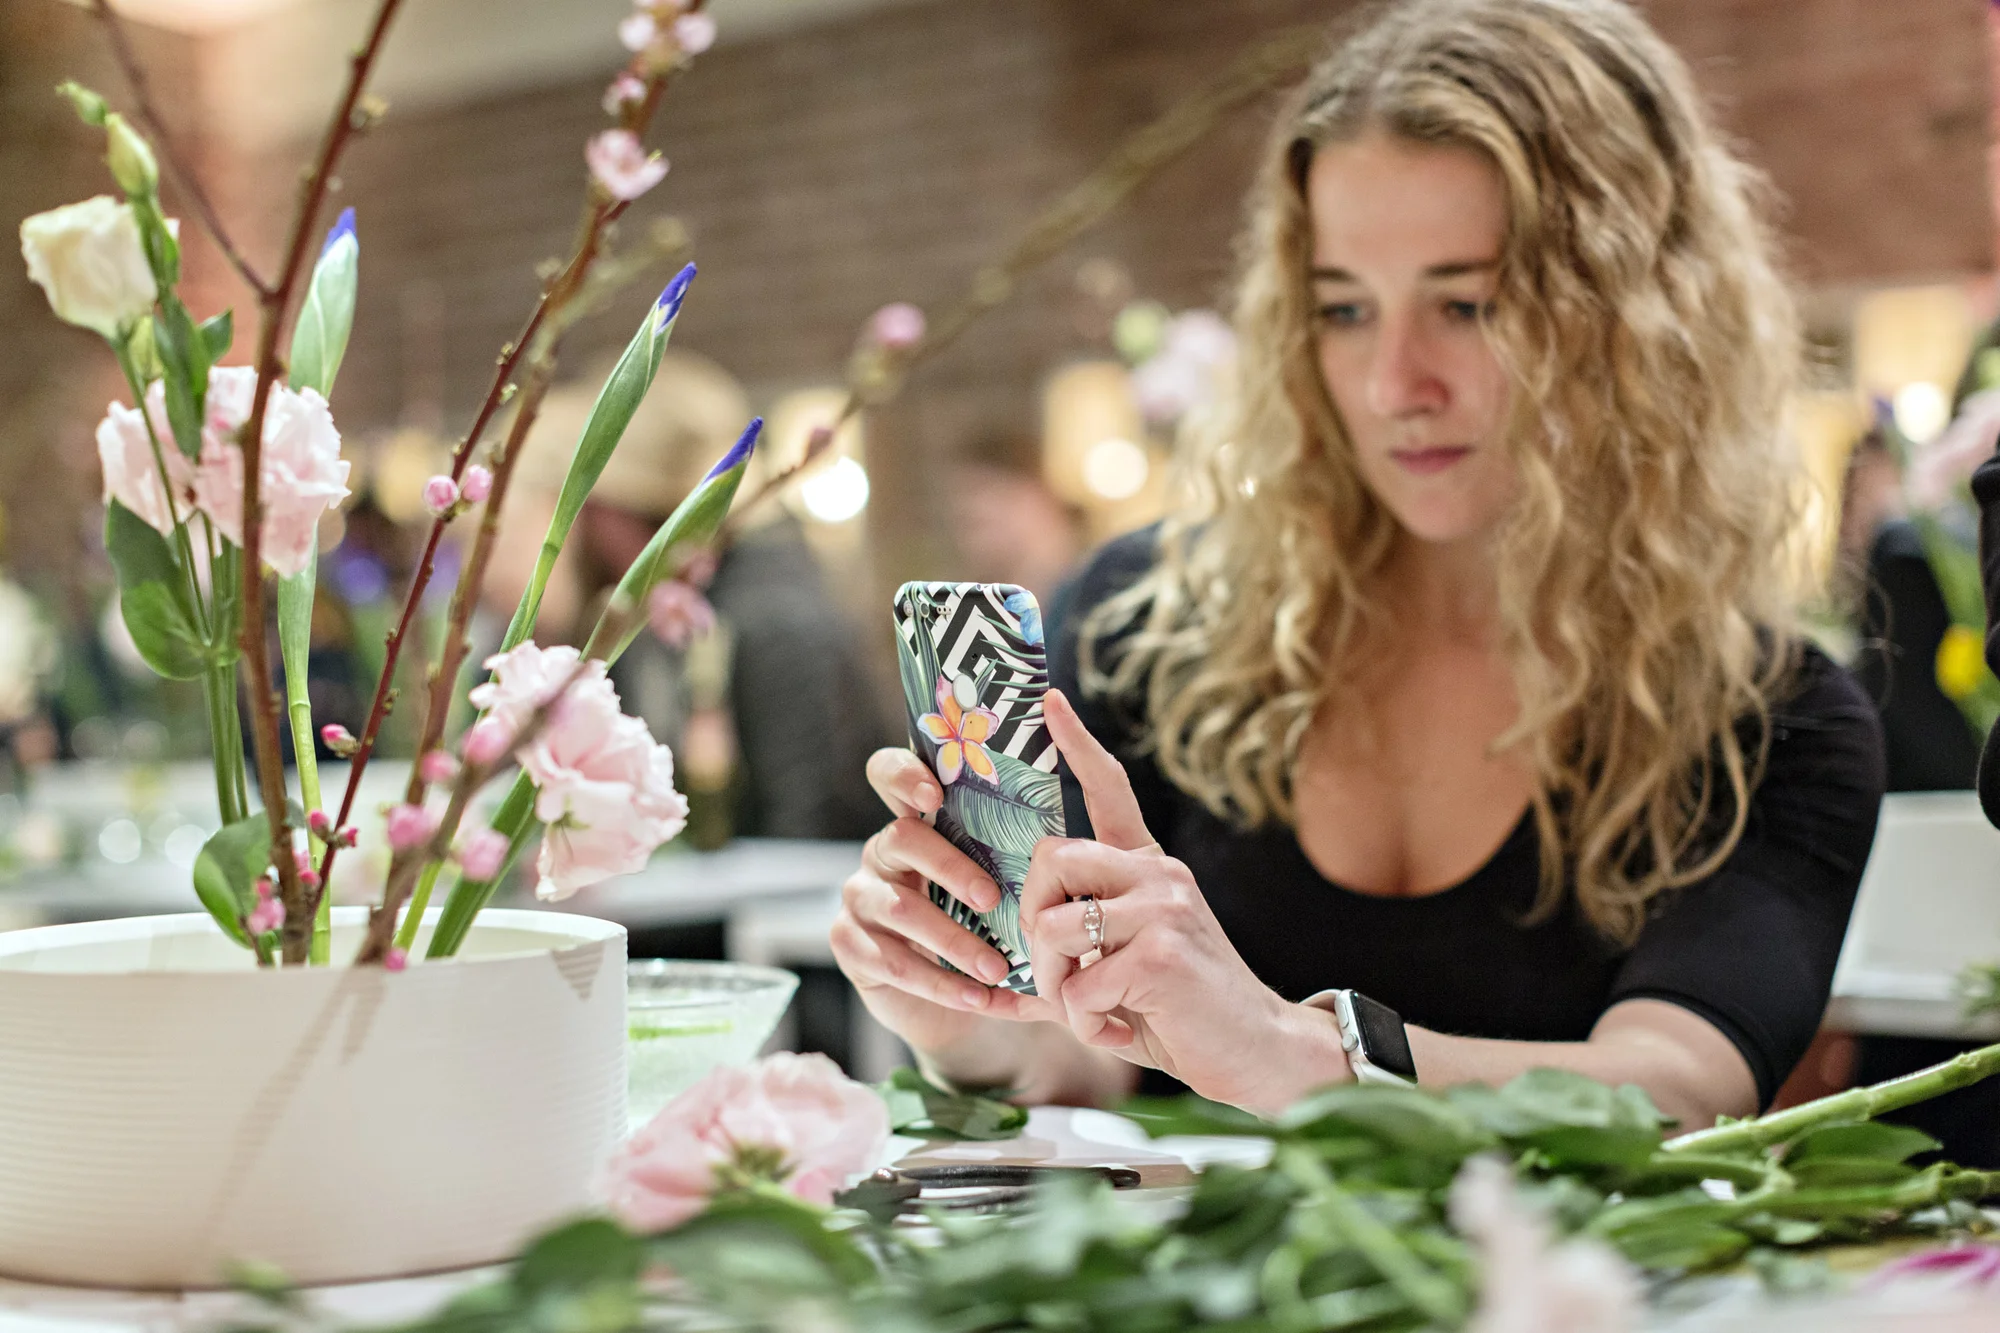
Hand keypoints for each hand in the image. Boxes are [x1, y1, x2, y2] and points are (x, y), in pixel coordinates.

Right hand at [829, 746, 1050, 1057]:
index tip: (934, 796)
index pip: (889, 773)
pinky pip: (893, 962)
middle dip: (950, 867)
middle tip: (992, 899)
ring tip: (997, 968)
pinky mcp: (849, 944)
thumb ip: (1025, 856)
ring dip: (954, 941)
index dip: (904, 776)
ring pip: (900, 909)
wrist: (966, 1007)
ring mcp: (860, 896)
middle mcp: (882, 852)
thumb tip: (1074, 830)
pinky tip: (980, 999)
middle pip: (902, 838)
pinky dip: (943, 985)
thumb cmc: (997, 931)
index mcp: (919, 822)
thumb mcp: (1014, 891)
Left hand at [1019, 690, 1350, 1113]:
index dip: (1077, 745)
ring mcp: (1162, 909)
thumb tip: (989, 990)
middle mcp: (1159, 875)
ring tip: (1091, 1009)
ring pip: (1052, 928)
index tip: (1048, 703)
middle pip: (1050, 860)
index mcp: (1149, 871)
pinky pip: (1078, 986)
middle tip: (1057, 971)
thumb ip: (1064, 970)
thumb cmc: (1185, 1016)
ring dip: (1054, 985)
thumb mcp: (1121, 977)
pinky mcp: (1160, 953)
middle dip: (1031, 922)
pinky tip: (1117, 1028)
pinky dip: (1084, 1021)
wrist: (1258, 1054)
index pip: (1111, 791)